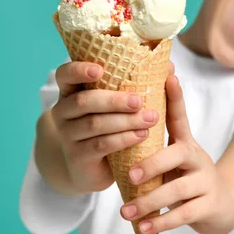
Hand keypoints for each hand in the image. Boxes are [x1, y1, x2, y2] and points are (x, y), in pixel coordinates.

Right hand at [49, 61, 162, 193]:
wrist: (93, 169)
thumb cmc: (109, 126)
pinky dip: (123, 139)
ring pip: (95, 124)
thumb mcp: (116, 105)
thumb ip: (136, 84)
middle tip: (139, 101)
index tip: (100, 70)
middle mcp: (63, 112)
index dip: (78, 70)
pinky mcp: (77, 157)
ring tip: (150, 119)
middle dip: (114, 100)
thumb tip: (169, 64)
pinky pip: (101, 145)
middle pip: (83, 101)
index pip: (65, 75)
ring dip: (125, 121)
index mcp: (71, 92)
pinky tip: (141, 136)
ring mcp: (67, 136)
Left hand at [119, 74, 233, 233]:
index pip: (179, 115)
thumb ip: (153, 145)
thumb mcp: (174, 158)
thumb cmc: (187, 177)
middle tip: (130, 175)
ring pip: (179, 188)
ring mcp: (206, 181)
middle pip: (179, 154)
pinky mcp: (209, 205)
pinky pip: (185, 214)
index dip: (175, 96)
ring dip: (151, 201)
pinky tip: (143, 227)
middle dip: (154, 164)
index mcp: (185, 142)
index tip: (169, 75)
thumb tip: (119, 126)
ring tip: (126, 212)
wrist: (222, 205)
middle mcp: (197, 157)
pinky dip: (163, 222)